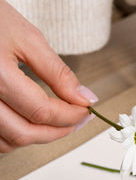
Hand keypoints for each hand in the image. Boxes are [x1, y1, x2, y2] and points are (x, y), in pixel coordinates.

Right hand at [0, 0, 95, 152]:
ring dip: (36, 137)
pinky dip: (14, 136)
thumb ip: (57, 72)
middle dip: (57, 131)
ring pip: (7, 142)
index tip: (85, 111)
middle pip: (24, 133)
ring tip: (56, 123)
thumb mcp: (26, 38)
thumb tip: (84, 98)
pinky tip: (29, 122)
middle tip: (76, 121)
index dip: (70, 115)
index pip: (41, 111)